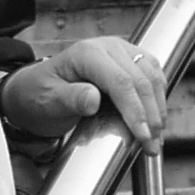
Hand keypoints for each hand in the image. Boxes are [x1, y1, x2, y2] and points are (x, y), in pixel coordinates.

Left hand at [2, 31, 168, 147]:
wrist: (36, 89)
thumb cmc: (39, 95)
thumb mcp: (47, 101)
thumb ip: (70, 98)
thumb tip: (94, 99)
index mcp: (87, 53)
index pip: (121, 82)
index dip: (136, 111)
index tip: (142, 136)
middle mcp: (108, 47)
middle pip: (142, 80)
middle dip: (151, 116)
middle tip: (152, 146)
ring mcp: (121, 52)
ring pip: (153, 78)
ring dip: (158, 110)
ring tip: (156, 139)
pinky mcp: (130, 61)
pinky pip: (153, 77)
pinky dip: (158, 100)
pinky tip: (155, 122)